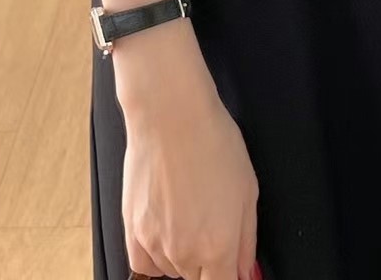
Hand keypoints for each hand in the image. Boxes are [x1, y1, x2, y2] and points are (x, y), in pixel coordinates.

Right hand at [116, 35, 260, 279]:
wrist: (171, 116)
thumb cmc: (212, 142)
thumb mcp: (248, 189)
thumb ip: (247, 240)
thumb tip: (244, 271)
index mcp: (219, 247)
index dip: (228, 275)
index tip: (228, 263)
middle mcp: (186, 254)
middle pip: (199, 279)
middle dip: (209, 263)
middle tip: (211, 225)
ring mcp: (156, 245)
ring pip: (174, 271)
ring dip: (184, 256)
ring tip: (188, 212)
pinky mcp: (133, 232)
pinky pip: (145, 265)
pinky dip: (157, 256)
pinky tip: (166, 229)